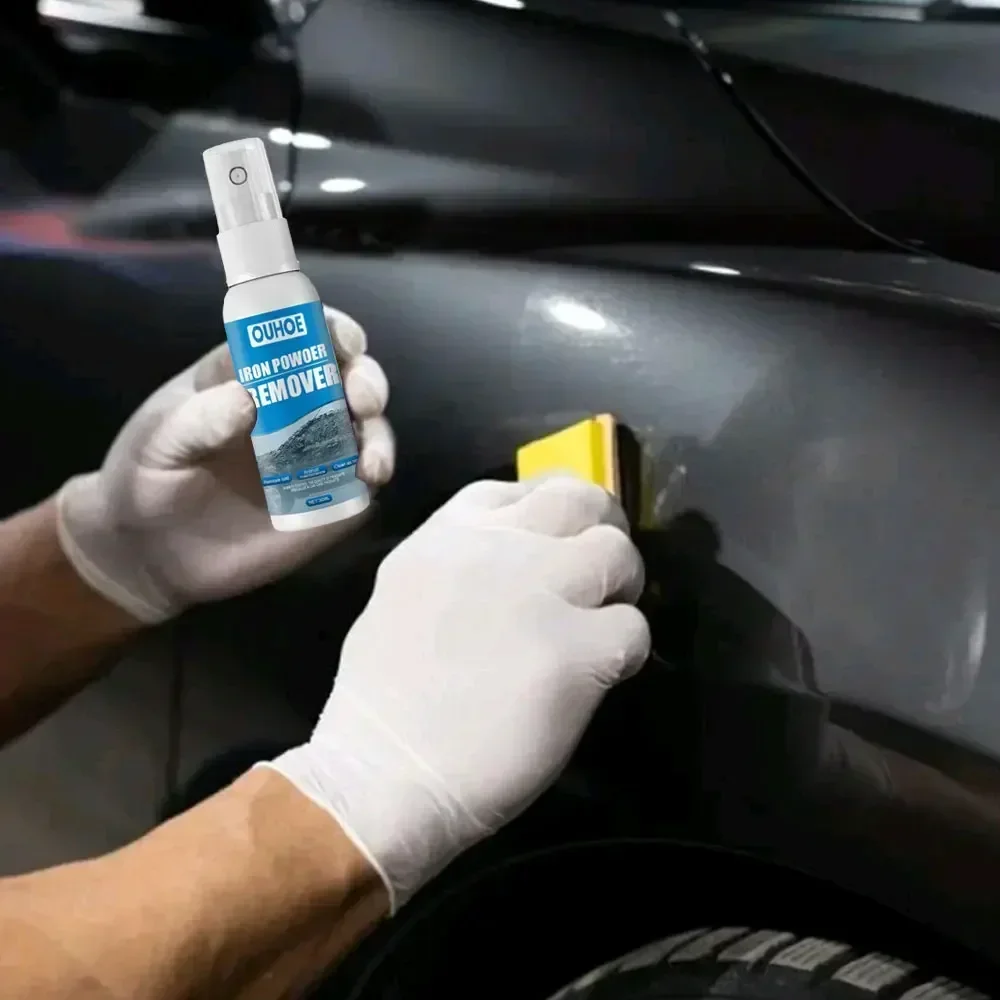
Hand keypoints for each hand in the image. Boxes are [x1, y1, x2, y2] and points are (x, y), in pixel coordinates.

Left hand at [56, 306, 393, 623]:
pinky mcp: (328, 499)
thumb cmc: (147, 479)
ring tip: (370, 461)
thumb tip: (249, 398)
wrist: (150, 552)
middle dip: (367, 380)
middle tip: (363, 400)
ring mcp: (317, 453)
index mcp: (255, 373)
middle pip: (350, 377)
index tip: (342, 341)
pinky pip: (363, 482)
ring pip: (368, 429)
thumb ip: (197, 420)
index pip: (304, 336)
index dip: (332, 329)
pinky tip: (366, 481)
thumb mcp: (158, 443)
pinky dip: (373, 476)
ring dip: (379, 434)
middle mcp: (297, 406)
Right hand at [265, 475, 650, 909]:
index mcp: (447, 536)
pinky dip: (623, 652)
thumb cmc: (385, 703)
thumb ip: (460, 567)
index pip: (521, 489)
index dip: (552, 512)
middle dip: (602, 528)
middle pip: (581, 500)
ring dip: (620, 588)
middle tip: (604, 571)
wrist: (384, 775)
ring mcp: (539, 592)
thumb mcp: (404, 597)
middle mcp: (497, 548)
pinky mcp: (576, 649)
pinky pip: (633, 627)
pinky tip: (598, 676)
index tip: (559, 540)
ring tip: (600, 626)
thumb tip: (519, 567)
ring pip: (617, 553)